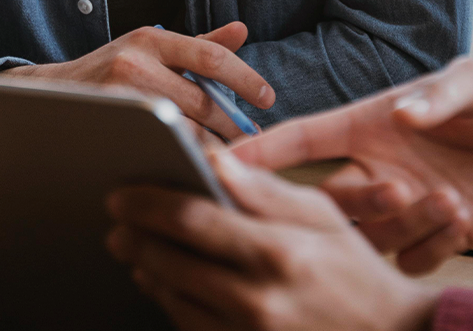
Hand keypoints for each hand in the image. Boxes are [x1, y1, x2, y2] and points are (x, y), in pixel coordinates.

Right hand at [6, 23, 275, 141]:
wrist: (47, 93)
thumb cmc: (108, 71)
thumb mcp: (149, 48)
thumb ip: (197, 45)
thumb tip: (241, 30)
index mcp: (152, 39)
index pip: (211, 57)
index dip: (245, 78)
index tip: (268, 98)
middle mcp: (135, 61)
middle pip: (202, 101)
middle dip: (232, 126)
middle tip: (251, 142)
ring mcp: (119, 96)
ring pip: (183, 130)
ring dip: (212, 147)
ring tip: (230, 158)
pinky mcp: (107, 124)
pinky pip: (158, 145)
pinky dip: (182, 156)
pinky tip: (195, 165)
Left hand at [107, 152, 439, 330]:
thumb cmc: (357, 273)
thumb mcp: (324, 217)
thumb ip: (264, 189)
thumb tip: (214, 159)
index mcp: (278, 252)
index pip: (192, 219)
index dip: (148, 203)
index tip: (122, 193)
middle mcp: (257, 299)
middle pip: (170, 263)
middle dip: (134, 238)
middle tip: (116, 221)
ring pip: (172, 300)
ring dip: (146, 271)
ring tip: (135, 249)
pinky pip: (190, 329)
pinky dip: (171, 303)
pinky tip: (166, 284)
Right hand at [231, 58, 472, 272]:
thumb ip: (439, 96)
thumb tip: (405, 113)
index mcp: (369, 124)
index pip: (302, 139)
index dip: (261, 151)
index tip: (218, 162)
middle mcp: (376, 168)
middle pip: (327, 201)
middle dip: (349, 204)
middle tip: (394, 189)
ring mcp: (403, 206)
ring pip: (369, 236)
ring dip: (401, 224)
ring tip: (449, 199)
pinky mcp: (435, 236)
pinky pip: (413, 259)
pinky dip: (432, 245)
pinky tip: (465, 219)